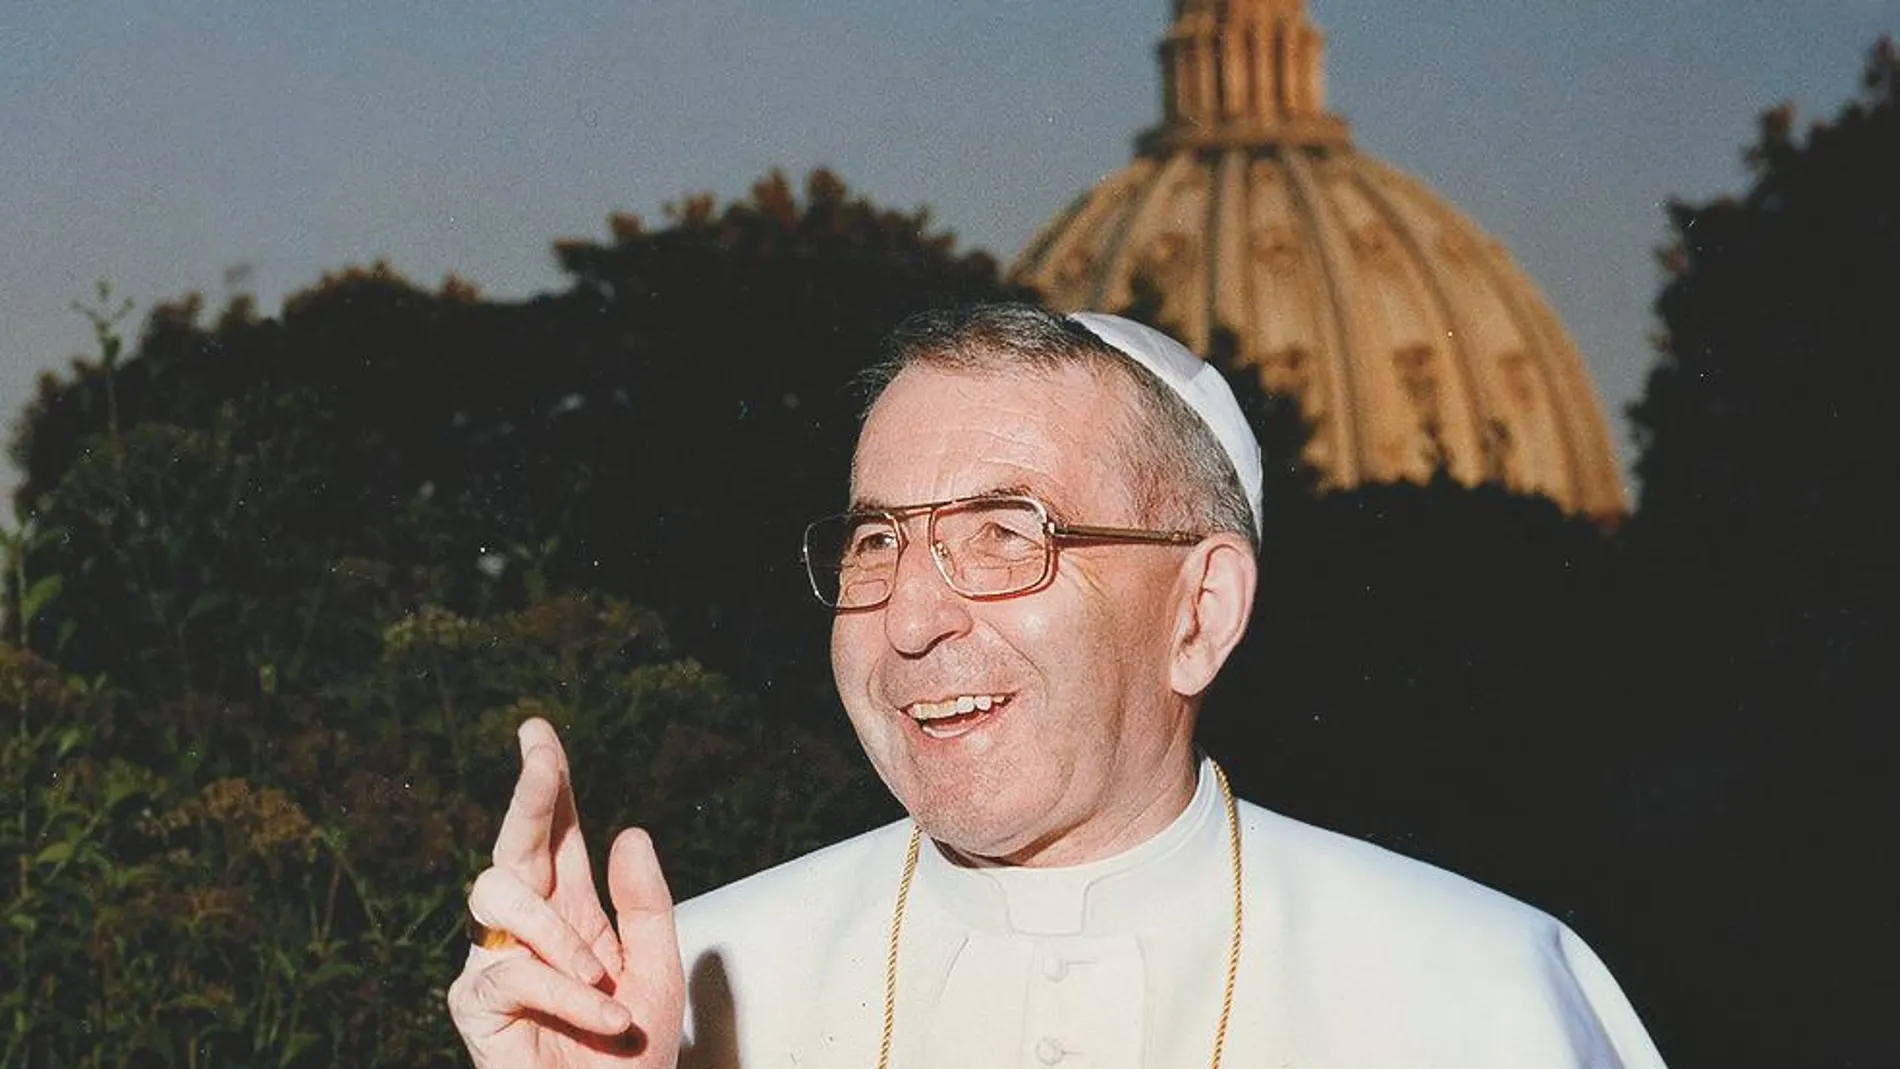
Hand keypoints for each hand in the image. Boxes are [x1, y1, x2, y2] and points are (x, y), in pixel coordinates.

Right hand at [448, 718, 685, 1067]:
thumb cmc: (629, 1055)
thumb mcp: (658, 971)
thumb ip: (646, 904)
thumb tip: (628, 831)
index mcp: (573, 912)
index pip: (556, 837)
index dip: (548, 786)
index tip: (538, 732)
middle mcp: (529, 929)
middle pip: (516, 845)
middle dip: (529, 795)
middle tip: (543, 756)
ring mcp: (497, 963)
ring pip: (498, 897)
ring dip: (560, 936)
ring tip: (604, 978)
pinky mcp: (475, 1005)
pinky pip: (513, 973)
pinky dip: (568, 994)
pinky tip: (606, 1015)